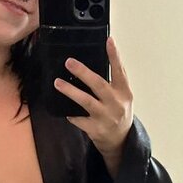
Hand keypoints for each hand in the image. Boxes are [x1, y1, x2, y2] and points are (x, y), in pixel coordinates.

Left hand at [54, 36, 132, 175]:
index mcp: (124, 92)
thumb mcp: (123, 96)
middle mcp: (116, 104)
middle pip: (99, 85)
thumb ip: (116, 79)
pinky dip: (70, 113)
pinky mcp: (95, 129)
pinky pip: (78, 119)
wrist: (121, 141)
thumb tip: (104, 56)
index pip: (120, 71)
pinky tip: (63, 108)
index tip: (109, 41)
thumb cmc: (119, 113)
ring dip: (70, 91)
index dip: (114, 56)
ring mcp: (105, 117)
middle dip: (83, 72)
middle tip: (69, 62)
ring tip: (57, 83)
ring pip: (86, 102)